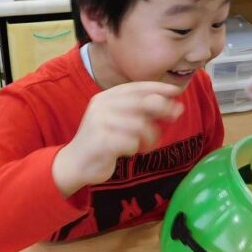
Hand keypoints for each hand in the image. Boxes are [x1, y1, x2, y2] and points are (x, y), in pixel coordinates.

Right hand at [52, 81, 183, 195]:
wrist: (75, 164)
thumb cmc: (104, 141)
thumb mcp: (121, 120)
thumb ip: (142, 111)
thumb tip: (175, 105)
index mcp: (106, 97)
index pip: (136, 87)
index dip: (158, 88)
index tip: (177, 91)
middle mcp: (101, 106)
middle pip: (141, 103)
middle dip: (163, 109)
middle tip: (175, 117)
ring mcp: (99, 122)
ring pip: (140, 125)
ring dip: (150, 137)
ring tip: (147, 144)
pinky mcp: (100, 141)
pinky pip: (131, 142)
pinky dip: (135, 148)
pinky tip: (131, 151)